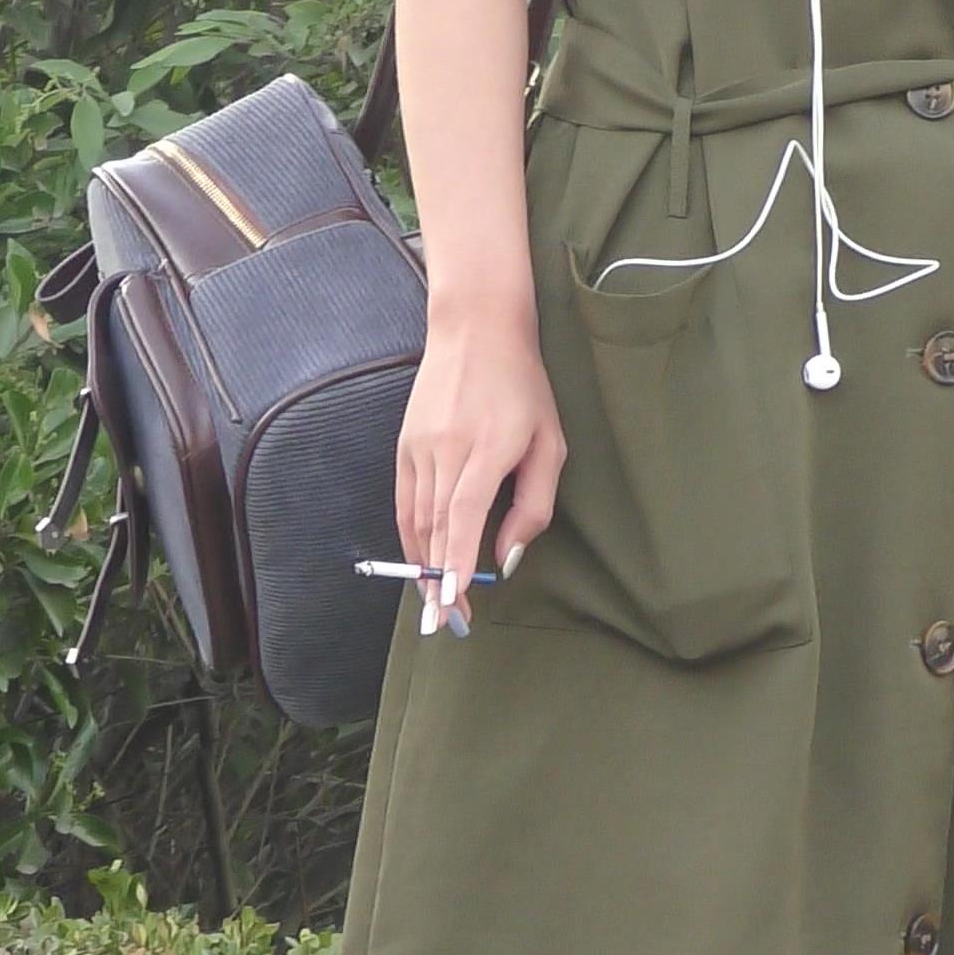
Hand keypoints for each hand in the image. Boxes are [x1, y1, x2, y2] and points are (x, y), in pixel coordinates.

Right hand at [396, 301, 565, 632]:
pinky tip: (422, 563)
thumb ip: (533, 504)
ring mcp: (418, 448)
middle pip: (435, 528)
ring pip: (416, 520)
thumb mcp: (550, 443)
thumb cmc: (523, 389)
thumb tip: (507, 556)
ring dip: (423, 567)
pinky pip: (404, 503)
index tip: (453, 598)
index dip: (456, 559)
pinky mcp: (403, 447)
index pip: (463, 514)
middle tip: (448, 623)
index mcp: (486, 447)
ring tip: (434, 605)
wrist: (475, 331)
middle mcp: (445, 449)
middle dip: (440, 580)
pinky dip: (411, 538)